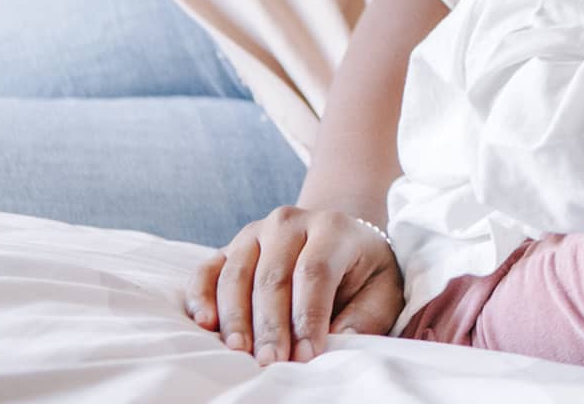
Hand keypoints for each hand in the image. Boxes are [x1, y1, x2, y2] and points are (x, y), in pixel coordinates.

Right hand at [185, 206, 402, 362]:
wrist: (336, 238)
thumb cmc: (362, 271)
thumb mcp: (382, 290)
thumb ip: (366, 315)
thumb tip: (341, 340)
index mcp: (333, 228)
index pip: (314, 272)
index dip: (308, 316)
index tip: (307, 355)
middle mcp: (289, 223)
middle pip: (273, 276)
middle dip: (271, 324)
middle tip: (270, 361)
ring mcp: (254, 232)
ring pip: (237, 274)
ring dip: (236, 316)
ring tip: (239, 350)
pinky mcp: (228, 248)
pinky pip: (207, 270)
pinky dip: (202, 296)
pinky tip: (206, 323)